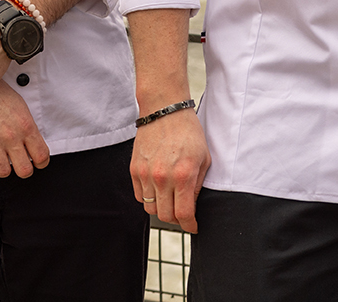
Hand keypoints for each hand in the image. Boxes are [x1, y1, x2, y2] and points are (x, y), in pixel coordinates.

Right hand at [0, 83, 48, 177]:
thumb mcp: (21, 107)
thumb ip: (27, 127)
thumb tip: (32, 143)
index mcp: (26, 126)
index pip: (42, 155)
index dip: (42, 163)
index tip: (38, 162)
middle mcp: (11, 137)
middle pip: (24, 170)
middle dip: (24, 170)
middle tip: (20, 164)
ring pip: (3, 173)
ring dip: (3, 169)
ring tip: (1, 160)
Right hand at [131, 107, 209, 233]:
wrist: (165, 110)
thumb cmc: (189, 132)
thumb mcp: (203, 158)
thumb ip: (198, 185)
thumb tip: (193, 206)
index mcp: (183, 175)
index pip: (183, 214)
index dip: (190, 225)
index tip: (193, 227)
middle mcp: (162, 177)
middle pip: (165, 216)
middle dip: (177, 219)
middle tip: (183, 213)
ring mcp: (145, 174)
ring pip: (150, 208)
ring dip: (162, 209)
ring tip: (171, 200)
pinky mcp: (134, 170)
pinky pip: (140, 196)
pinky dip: (149, 197)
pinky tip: (159, 189)